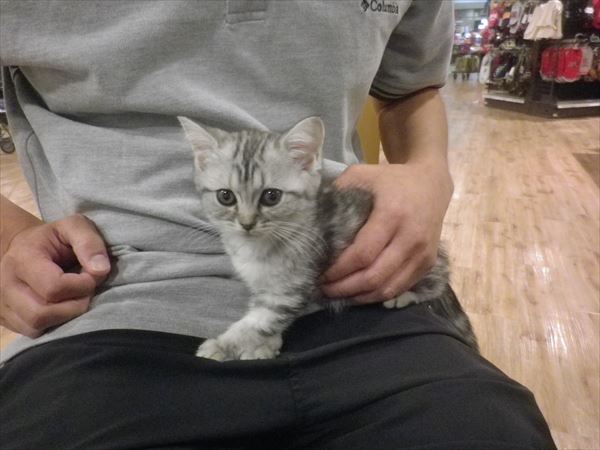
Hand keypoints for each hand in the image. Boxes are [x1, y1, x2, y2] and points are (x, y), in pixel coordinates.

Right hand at [0, 214, 109, 337]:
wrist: (25, 247)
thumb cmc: (54, 238)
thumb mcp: (74, 227)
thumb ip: (89, 243)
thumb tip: (101, 270)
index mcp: (22, 259)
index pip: (53, 287)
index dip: (81, 286)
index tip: (92, 276)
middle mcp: (5, 285)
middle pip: (41, 314)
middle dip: (74, 306)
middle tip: (86, 292)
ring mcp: (3, 305)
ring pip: (35, 328)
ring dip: (65, 318)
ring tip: (75, 299)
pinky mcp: (6, 319)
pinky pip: (32, 334)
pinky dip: (54, 325)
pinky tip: (64, 308)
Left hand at [321, 162, 451, 303]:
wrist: (432, 183)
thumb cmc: (391, 180)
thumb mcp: (362, 175)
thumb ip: (337, 193)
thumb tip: (311, 219)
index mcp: (392, 214)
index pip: (363, 254)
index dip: (339, 270)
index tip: (320, 273)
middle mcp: (411, 237)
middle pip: (374, 276)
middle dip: (344, 288)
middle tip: (323, 289)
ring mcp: (423, 254)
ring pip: (387, 288)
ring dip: (359, 296)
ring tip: (337, 294)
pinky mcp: (428, 264)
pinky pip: (399, 288)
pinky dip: (376, 295)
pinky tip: (358, 293)